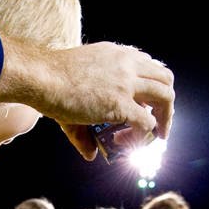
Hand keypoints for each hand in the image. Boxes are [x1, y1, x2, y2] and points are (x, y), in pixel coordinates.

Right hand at [0, 39, 173, 155]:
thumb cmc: (51, 78)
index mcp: (117, 54)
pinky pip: (147, 122)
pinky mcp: (121, 104)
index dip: (152, 84)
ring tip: (158, 134)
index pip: (149, 63)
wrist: (41, 77)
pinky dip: (144, 135)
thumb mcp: (77, 88)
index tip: (147, 99)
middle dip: (166, 101)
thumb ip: (88, 114)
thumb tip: (91, 154)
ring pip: (165, 97)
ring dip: (164, 118)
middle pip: (165, 78)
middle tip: (158, 119)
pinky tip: (129, 142)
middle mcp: (127, 65)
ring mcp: (126, 84)